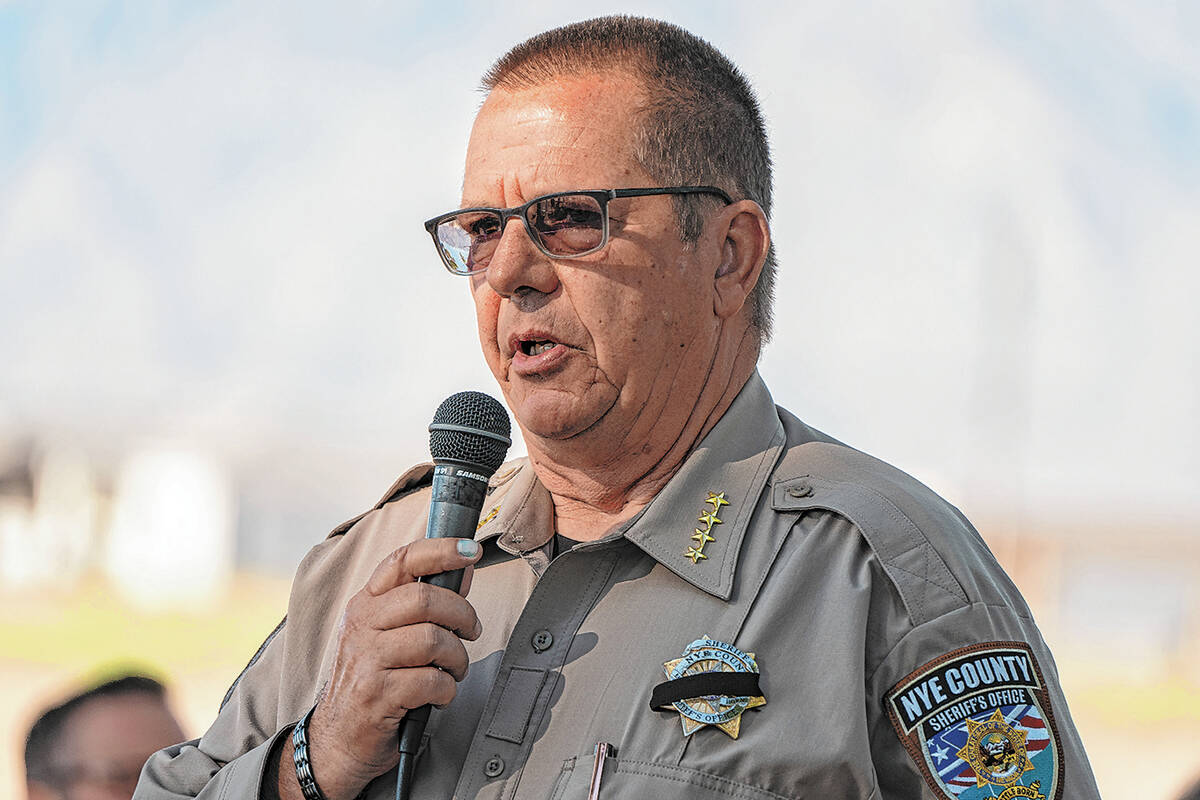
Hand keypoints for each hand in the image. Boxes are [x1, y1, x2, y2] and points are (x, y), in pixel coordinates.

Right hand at [288, 538, 483, 799]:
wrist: (338, 739)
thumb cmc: (372, 680)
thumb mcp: (389, 634)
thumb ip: (425, 602)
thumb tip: (463, 569)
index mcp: (366, 604)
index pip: (402, 561)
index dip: (441, 550)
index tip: (470, 550)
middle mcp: (361, 626)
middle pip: (425, 599)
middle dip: (462, 614)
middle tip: (470, 631)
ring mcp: (366, 660)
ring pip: (433, 639)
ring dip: (457, 657)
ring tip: (454, 669)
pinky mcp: (376, 695)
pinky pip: (431, 681)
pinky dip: (447, 689)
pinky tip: (440, 694)